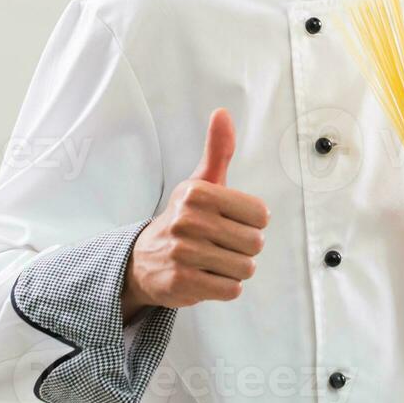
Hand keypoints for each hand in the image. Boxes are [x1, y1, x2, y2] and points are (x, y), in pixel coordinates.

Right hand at [121, 108, 268, 317]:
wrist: (143, 260)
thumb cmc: (185, 217)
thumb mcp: (201, 182)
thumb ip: (218, 150)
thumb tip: (222, 113)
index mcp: (198, 192)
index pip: (261, 214)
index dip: (251, 222)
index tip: (230, 221)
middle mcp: (189, 220)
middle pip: (255, 243)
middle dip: (243, 248)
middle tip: (220, 244)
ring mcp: (184, 252)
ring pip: (245, 268)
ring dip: (234, 269)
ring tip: (212, 261)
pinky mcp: (182, 282)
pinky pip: (231, 290)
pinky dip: (224, 287)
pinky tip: (206, 276)